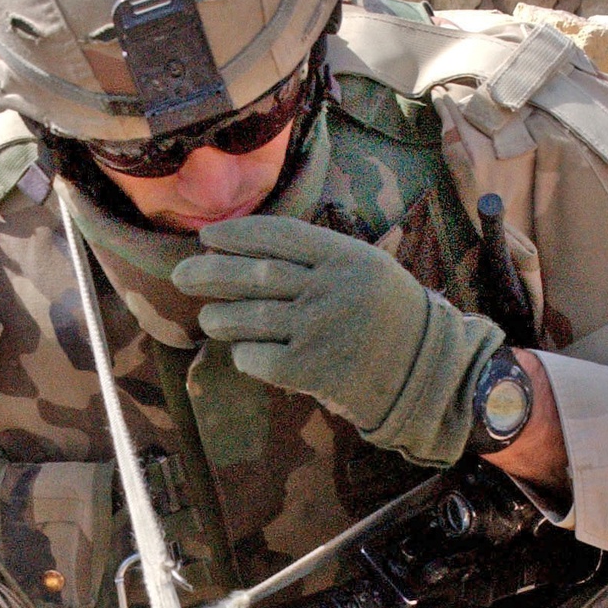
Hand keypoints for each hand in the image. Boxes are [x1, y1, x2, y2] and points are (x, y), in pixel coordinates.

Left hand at [172, 215, 504, 467]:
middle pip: (257, 275)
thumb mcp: (369, 269)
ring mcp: (321, 329)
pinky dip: (244, 355)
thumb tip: (255, 251)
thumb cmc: (390, 318)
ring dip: (221, 317)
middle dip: (212, 273)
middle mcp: (331, 287)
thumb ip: (321, 257)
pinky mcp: (314, 370)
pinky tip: (241, 353)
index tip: (207, 237)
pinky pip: (261, 359)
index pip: (279, 236)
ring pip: (251, 317)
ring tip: (208, 319)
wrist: (425, 372)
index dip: (237, 235)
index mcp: (345, 255)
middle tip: (182, 275)